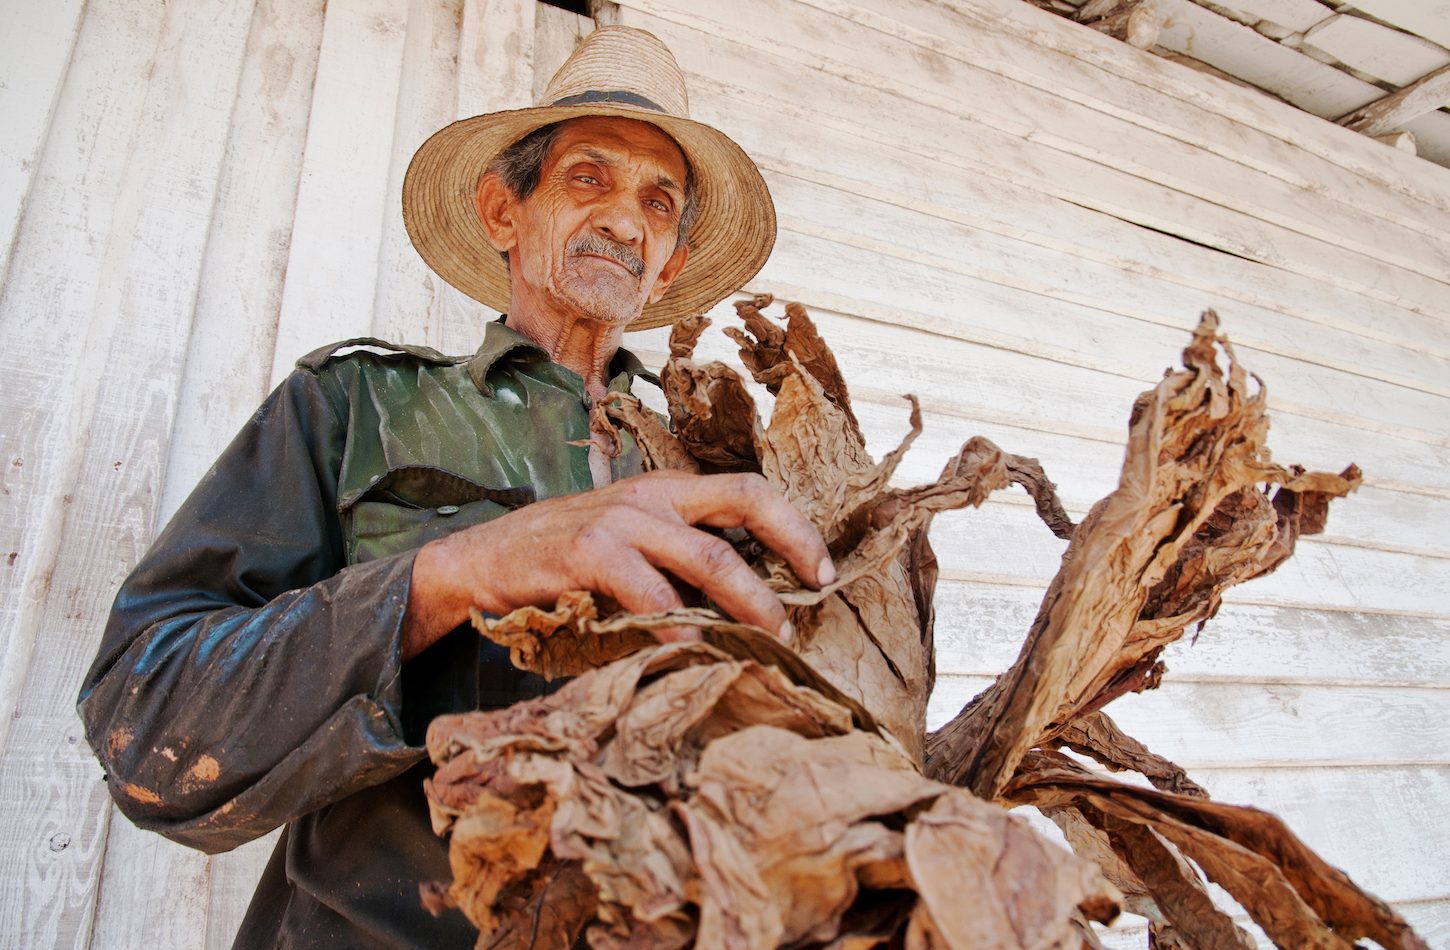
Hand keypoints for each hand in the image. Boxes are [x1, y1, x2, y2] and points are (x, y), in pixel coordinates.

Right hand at [402, 471, 833, 658]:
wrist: (479, 561)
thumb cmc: (563, 561)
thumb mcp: (628, 546)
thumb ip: (675, 562)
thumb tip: (745, 605)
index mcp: (667, 490)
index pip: (750, 491)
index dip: (796, 527)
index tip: (824, 571)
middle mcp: (650, 496)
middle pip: (744, 504)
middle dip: (791, 551)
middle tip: (812, 604)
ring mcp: (619, 519)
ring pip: (705, 555)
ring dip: (746, 600)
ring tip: (769, 638)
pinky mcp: (585, 552)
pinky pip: (647, 590)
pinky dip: (676, 623)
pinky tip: (690, 649)